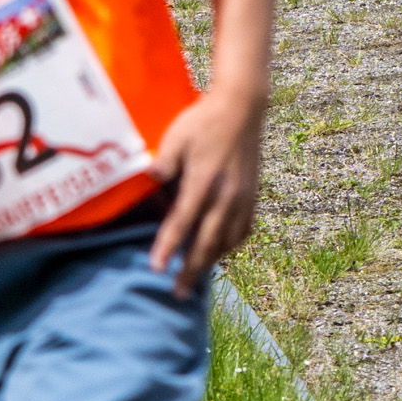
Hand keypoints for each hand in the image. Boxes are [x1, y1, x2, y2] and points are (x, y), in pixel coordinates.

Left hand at [146, 82, 264, 293]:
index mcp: (204, 181)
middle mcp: (226, 195)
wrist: (243, 107)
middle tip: (178, 293)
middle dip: (191, 270)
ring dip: (210, 262)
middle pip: (207, 242)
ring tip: (195, 278)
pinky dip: (229, 246)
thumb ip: (163, 163)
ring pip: (227, 241)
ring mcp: (242, 198)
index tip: (156, 268)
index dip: (168, 247)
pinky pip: (242, 231)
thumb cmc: (204, 120)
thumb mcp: (176, 137)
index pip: (182, 222)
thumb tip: (148, 181)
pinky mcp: (252, 196)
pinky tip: (218, 252)